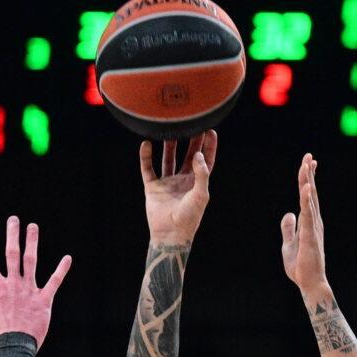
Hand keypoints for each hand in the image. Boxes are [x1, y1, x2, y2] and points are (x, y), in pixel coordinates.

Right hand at [0, 217, 72, 349]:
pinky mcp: (44, 301)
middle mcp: (13, 284)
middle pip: (12, 254)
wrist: (13, 348)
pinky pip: (54, 282)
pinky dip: (61, 270)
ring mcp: (29, 291)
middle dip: (12, 235)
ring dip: (32, 243)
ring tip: (33, 227)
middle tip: (13, 219)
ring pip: (31, 262)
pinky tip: (68, 258)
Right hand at [140, 130, 216, 244]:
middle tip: (191, 122)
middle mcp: (183, 180)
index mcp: (197, 183)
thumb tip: (198, 154)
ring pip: (168, 158)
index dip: (209, 146)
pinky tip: (146, 144)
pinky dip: (146, 157)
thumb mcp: (201, 195)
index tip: (210, 130)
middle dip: (190, 140)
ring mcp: (167, 183)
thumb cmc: (189, 217)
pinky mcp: (153, 187)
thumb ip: (202, 173)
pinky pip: (148, 169)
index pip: (206, 160)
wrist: (170, 234)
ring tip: (168, 128)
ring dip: (168, 144)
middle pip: (187, 155)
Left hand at [279, 153, 329, 297]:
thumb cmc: (301, 266)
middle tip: (308, 156)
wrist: (309, 283)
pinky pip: (308, 214)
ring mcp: (313, 227)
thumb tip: (287, 214)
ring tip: (307, 164)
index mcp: (309, 222)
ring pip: (310, 199)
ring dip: (308, 181)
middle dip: (309, 174)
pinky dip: (307, 200)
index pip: (308, 196)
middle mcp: (313, 221)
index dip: (308, 179)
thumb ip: (288, 228)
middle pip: (310, 193)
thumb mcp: (288, 244)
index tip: (308, 163)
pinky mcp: (310, 235)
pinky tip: (307, 187)